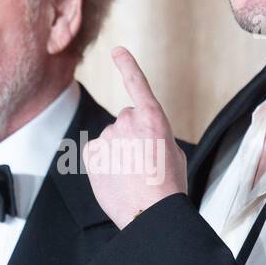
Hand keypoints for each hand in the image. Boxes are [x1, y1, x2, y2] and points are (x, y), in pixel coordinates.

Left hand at [82, 48, 187, 227]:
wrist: (150, 213)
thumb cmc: (168, 187)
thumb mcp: (173, 153)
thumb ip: (156, 135)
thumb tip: (142, 137)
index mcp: (154, 119)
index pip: (137, 85)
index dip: (127, 66)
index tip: (117, 51)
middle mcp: (128, 122)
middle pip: (125, 120)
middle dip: (131, 135)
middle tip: (143, 161)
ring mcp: (107, 137)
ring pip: (111, 138)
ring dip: (118, 151)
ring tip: (132, 175)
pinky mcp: (92, 153)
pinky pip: (97, 152)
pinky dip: (103, 163)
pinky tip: (116, 178)